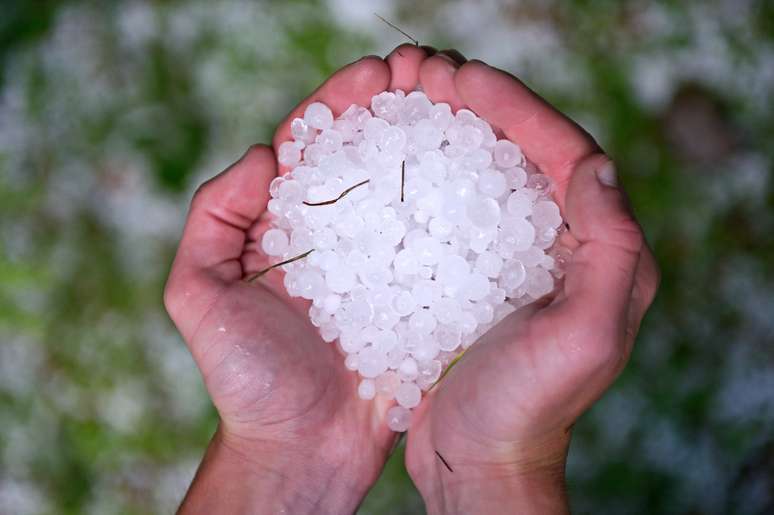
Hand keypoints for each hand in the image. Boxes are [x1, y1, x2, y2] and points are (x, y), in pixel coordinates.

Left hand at [163, 45, 433, 513]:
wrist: (300, 448)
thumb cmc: (246, 378)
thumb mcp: (197, 296)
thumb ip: (211, 220)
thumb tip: (262, 158)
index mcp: (286, 227)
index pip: (313, 148)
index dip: (340, 105)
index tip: (373, 74)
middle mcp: (340, 237)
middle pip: (369, 157)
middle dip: (396, 110)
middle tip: (428, 74)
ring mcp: (385, 264)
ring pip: (411, 192)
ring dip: (436, 145)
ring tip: (466, 105)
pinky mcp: (420, 296)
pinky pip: (444, 246)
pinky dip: (462, 208)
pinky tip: (487, 173)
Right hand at [404, 56, 659, 512]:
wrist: (479, 460)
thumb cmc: (528, 409)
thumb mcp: (584, 339)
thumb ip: (612, 250)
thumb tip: (597, 166)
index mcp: (598, 250)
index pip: (562, 152)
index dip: (514, 105)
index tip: (460, 77)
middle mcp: (560, 243)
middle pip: (522, 150)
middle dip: (476, 104)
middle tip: (424, 73)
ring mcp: (511, 255)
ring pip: (483, 169)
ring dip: (446, 127)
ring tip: (403, 99)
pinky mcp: (471, 272)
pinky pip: (452, 203)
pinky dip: (425, 172)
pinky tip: (391, 158)